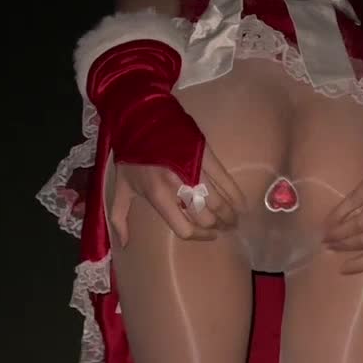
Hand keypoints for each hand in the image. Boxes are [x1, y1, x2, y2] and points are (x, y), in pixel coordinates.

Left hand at [113, 143, 245, 244]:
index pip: (184, 228)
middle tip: (225, 228)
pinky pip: (226, 180)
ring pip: (219, 201)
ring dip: (229, 214)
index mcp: (158, 195)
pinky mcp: (206, 155)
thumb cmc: (131, 156)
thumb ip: (119, 218)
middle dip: (218, 225)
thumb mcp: (120, 187)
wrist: (141, 118)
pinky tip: (243, 205)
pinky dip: (236, 195)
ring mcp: (195, 170)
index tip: (209, 236)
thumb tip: (124, 244)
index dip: (200, 236)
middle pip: (205, 216)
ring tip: (234, 220)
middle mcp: (178, 185)